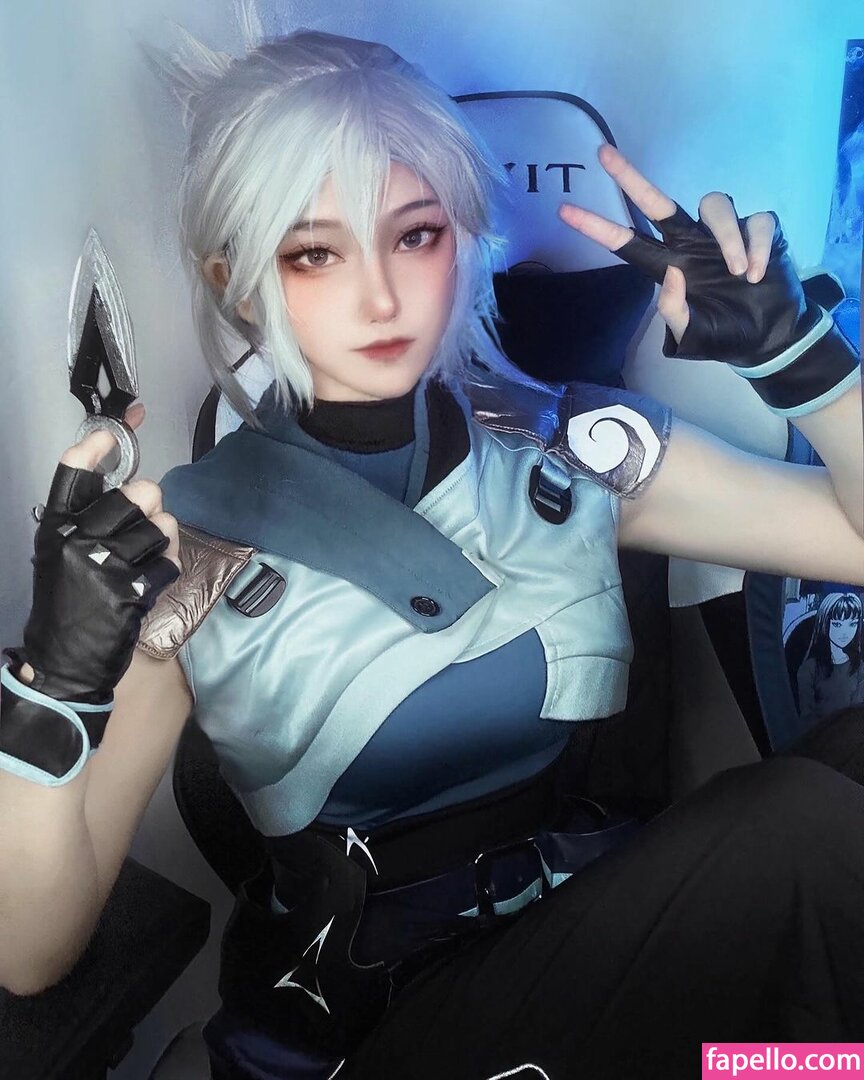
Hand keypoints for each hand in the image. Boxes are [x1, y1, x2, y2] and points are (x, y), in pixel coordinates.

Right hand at [17, 403, 179, 702]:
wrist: (64, 660)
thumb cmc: (68, 602)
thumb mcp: (64, 553)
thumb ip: (91, 518)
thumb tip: (137, 487)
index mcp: (56, 527)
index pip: (73, 473)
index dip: (95, 448)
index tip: (112, 436)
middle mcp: (76, 540)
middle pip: (134, 494)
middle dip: (150, 503)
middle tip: (146, 518)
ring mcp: (103, 565)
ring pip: (159, 526)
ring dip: (163, 538)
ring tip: (147, 555)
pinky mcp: (128, 590)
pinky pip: (168, 561)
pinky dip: (167, 568)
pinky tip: (152, 578)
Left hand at [558, 144, 811, 365]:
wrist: (771, 336)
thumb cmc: (726, 334)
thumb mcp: (694, 336)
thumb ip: (675, 313)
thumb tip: (671, 276)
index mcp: (670, 265)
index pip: (628, 242)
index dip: (597, 228)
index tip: (563, 211)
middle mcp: (691, 242)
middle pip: (658, 202)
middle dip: (630, 179)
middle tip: (602, 154)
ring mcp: (723, 233)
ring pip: (715, 205)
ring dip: (728, 237)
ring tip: (738, 273)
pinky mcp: (759, 229)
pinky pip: (755, 222)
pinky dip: (755, 247)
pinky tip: (756, 273)